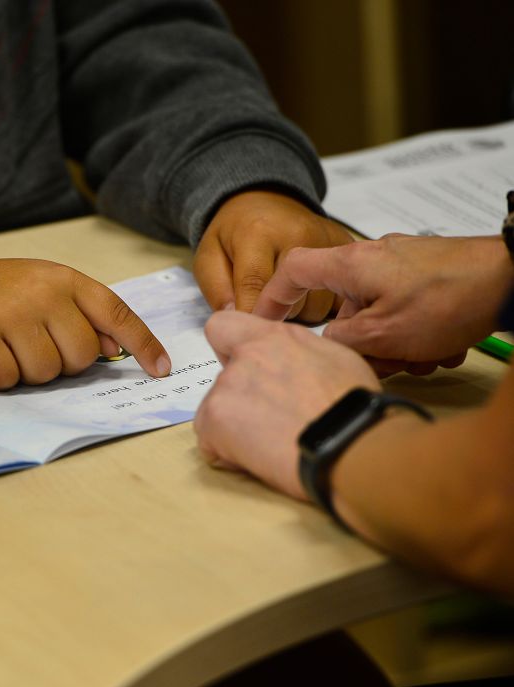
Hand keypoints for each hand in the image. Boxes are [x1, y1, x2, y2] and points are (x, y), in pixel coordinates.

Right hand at [0, 259, 170, 389]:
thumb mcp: (41, 291)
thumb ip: (79, 314)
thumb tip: (112, 348)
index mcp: (63, 280)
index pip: (115, 314)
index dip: (142, 344)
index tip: (161, 370)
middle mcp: (41, 293)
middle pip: (80, 356)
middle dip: (62, 364)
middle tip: (33, 347)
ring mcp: (9, 313)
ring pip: (45, 373)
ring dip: (27, 373)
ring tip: (7, 348)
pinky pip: (8, 380)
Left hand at [194, 311, 378, 499]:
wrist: (352, 446)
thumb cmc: (356, 409)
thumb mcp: (336, 359)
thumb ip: (298, 353)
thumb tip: (290, 364)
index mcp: (274, 337)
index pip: (223, 325)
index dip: (229, 348)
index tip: (246, 368)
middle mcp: (245, 356)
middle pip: (224, 377)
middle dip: (241, 397)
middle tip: (272, 420)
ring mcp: (226, 387)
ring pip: (217, 409)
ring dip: (237, 427)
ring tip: (274, 444)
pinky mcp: (214, 419)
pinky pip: (209, 440)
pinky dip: (227, 452)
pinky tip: (261, 458)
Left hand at [195, 190, 352, 318]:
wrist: (264, 199)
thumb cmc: (232, 234)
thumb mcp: (208, 258)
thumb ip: (217, 291)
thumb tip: (237, 319)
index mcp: (258, 234)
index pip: (257, 288)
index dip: (251, 318)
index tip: (248, 333)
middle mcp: (299, 235)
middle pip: (293, 304)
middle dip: (275, 316)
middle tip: (264, 309)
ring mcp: (327, 241)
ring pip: (320, 305)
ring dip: (301, 312)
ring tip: (285, 297)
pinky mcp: (346, 247)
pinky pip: (340, 295)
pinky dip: (324, 302)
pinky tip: (307, 293)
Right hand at [253, 234, 512, 373]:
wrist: (513, 279)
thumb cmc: (450, 298)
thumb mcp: (382, 335)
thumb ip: (341, 342)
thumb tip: (329, 345)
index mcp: (351, 264)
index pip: (292, 271)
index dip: (272, 297)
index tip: (264, 321)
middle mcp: (373, 257)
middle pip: (343, 305)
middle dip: (361, 342)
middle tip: (383, 362)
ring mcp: (403, 264)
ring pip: (378, 313)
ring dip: (396, 344)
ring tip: (425, 356)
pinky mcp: (429, 273)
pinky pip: (406, 309)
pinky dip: (417, 333)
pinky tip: (442, 347)